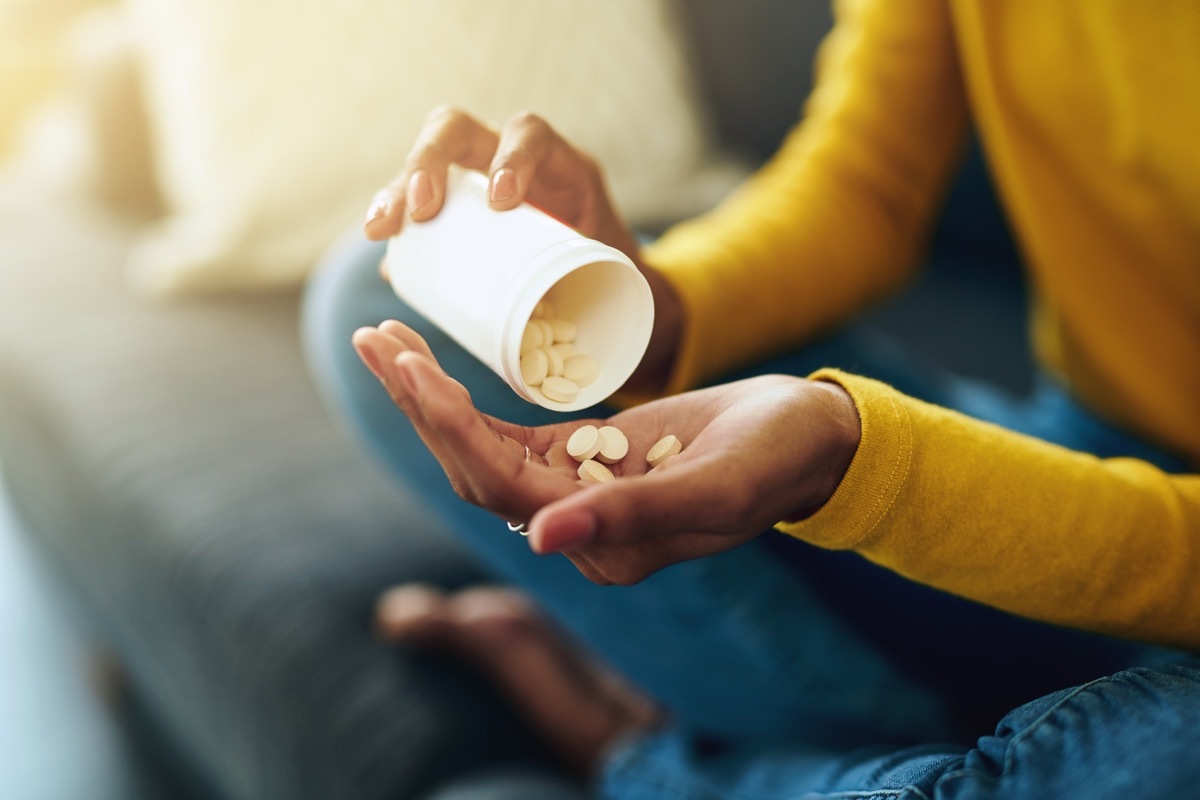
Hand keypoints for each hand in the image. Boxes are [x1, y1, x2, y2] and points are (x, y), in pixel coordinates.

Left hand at [353, 320, 860, 585]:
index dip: (450, 428)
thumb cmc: (777, 459)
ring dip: (430, 398)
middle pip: (474, 469)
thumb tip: (538, 541)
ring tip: (384, 340)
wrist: (809, 441)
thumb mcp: (716, 484)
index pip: (502, 488)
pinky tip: (431, 365)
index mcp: (606, 548)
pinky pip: (508, 433)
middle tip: (372, 339)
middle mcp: (578, 529)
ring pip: (481, 450)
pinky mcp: (583, 458)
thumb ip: (633, 515)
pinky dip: (466, 400)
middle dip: (420, 405)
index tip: (409, 365)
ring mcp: (575, 494)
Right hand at [363, 105, 682, 391]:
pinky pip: (413, 202)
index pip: (531, 133)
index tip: (501, 201)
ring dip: (396, 192)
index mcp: (559, 164)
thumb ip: (598, 295)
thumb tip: (561, 330)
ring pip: (423, 164)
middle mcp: (509, 157)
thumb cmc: (615, 279)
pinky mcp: (452, 208)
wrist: (609, 285)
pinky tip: (386, 253)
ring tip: (382, 231)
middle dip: (429, 162)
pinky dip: (396, 223)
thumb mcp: (615, 274)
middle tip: (419, 209)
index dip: (512, 155)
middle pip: (456, 131)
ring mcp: (473, 178)